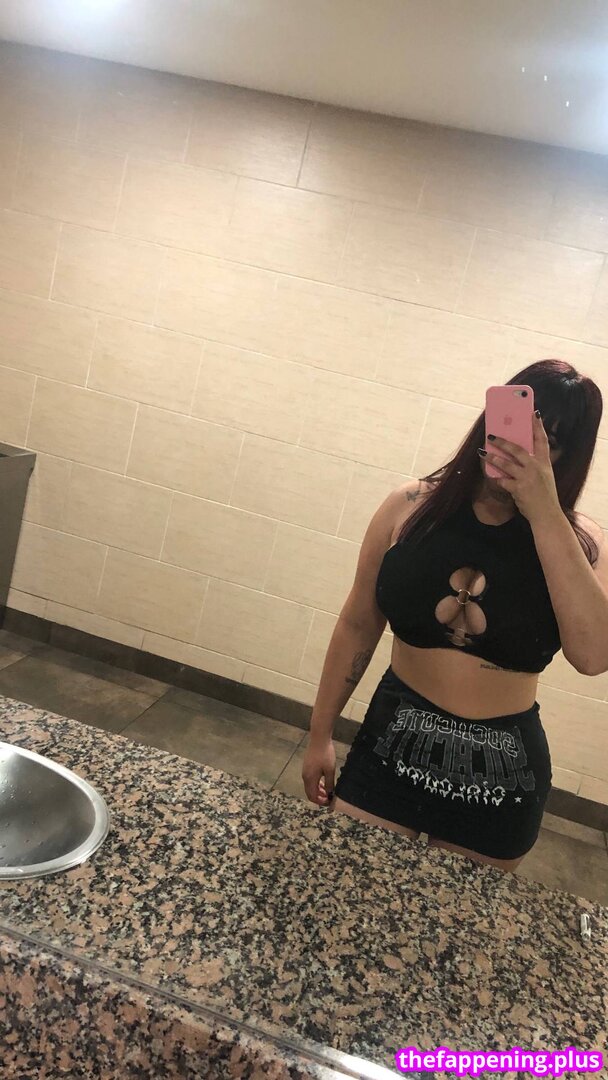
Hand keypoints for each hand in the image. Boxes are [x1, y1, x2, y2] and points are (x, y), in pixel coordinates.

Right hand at [301, 739, 335, 806]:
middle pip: (310, 792)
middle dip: (319, 797)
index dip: (320, 802)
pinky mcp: (306, 766)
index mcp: (310, 779)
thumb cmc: (325, 754)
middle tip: (329, 798)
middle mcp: (305, 776)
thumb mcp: (330, 770)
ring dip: (318, 790)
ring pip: (310, 786)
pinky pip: (310, 779)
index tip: (329, 802)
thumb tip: (329, 794)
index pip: (312, 796)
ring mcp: (305, 771)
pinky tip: (324, 781)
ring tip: (328, 791)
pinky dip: (316, 784)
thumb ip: (329, 784)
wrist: (319, 739)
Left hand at [481, 411, 560, 525]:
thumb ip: (534, 465)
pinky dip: (496, 478)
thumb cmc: (544, 496)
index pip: (542, 440)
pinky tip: (490, 475)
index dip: (538, 426)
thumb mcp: (545, 476)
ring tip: (483, 452)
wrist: (547, 515)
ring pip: (506, 464)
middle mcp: (536, 467)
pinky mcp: (518, 488)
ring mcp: (527, 478)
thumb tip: (518, 455)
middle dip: (503, 442)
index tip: (533, 413)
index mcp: (545, 463)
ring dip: (493, 458)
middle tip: (491, 436)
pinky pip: (502, 480)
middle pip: (517, 449)